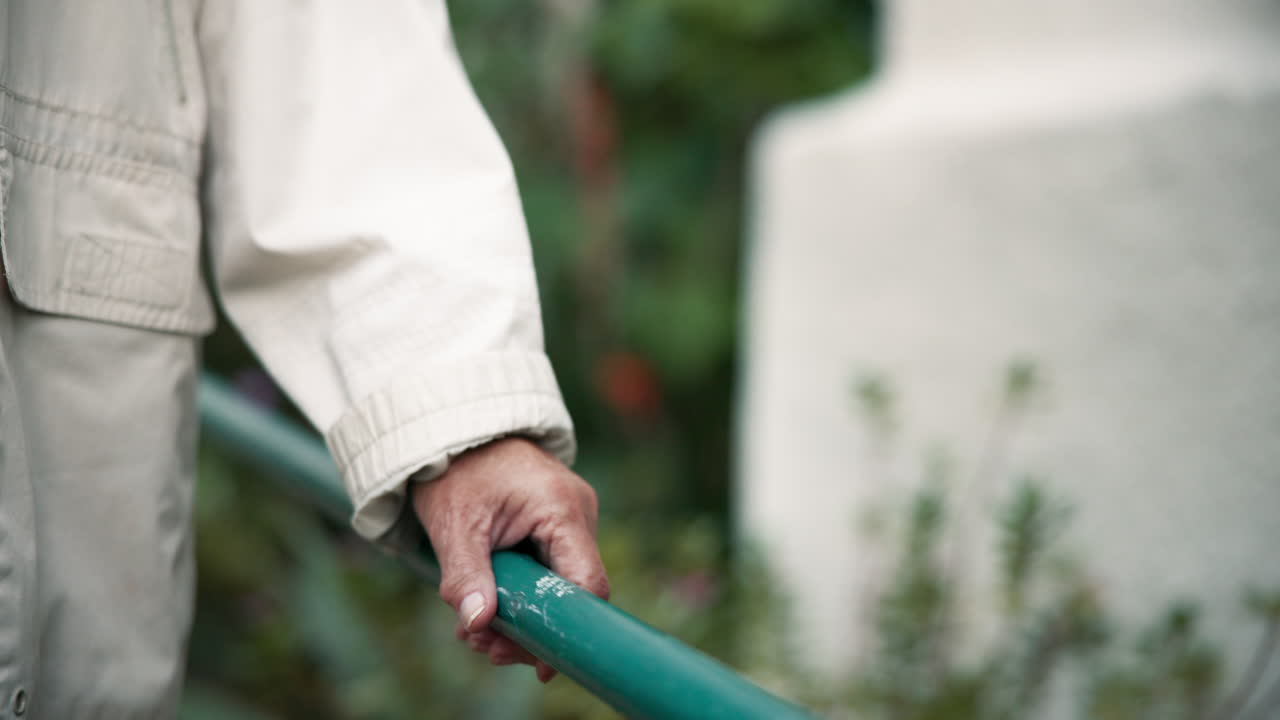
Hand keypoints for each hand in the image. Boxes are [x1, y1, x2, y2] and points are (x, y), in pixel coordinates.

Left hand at [411, 437, 608, 682]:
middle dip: (528, 626)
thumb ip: (466, 575)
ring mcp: (570, 518)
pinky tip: (485, 607)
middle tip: (482, 646)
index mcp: (561, 508)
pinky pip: (548, 568)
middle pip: (571, 590)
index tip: (543, 663)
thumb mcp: (454, 524)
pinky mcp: (556, 524)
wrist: (458, 431)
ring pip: (557, 583)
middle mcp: (577, 512)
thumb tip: (478, 624)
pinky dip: (520, 592)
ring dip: (519, 613)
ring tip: (474, 632)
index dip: (568, 626)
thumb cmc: (457, 470)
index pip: (585, 581)